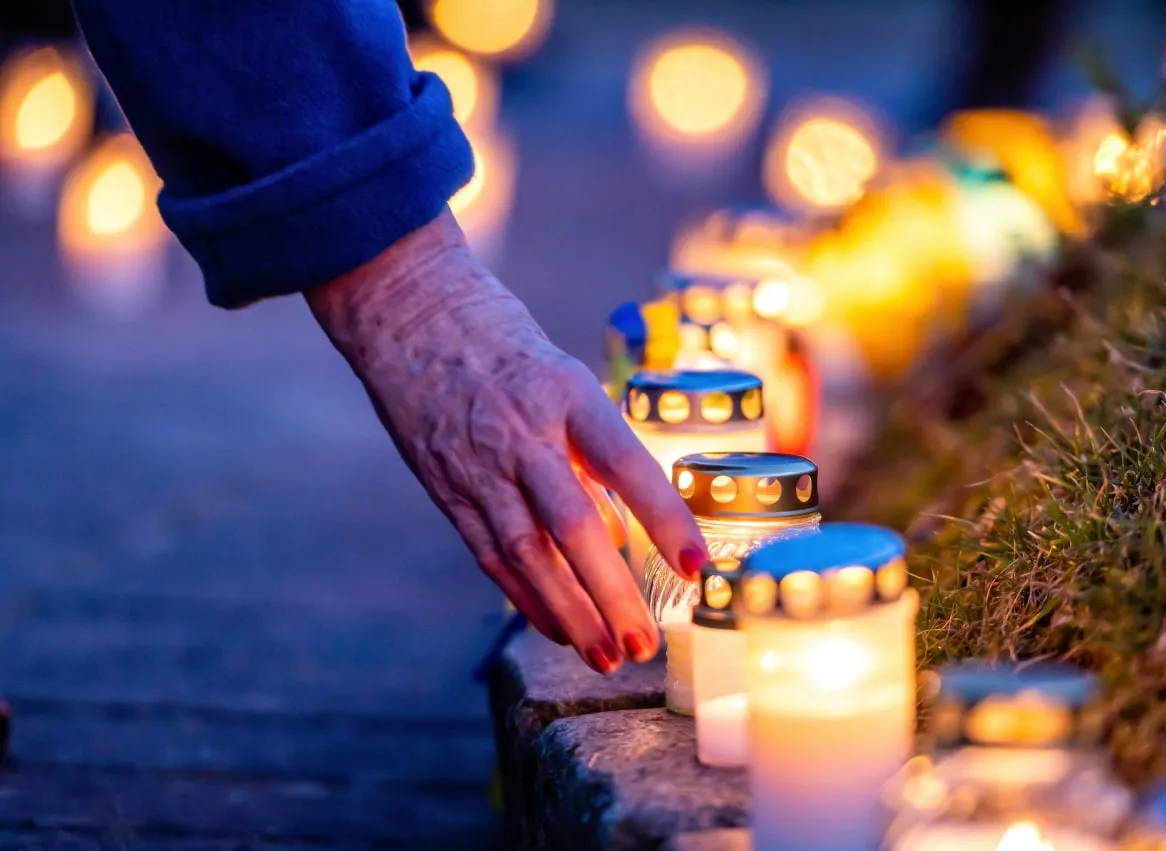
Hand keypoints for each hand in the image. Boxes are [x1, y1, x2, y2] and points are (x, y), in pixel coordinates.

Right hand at [305, 212, 708, 672]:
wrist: (412, 315)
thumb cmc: (507, 347)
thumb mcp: (564, 379)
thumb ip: (591, 449)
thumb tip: (624, 529)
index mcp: (566, 395)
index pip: (626, 464)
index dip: (665, 519)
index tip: (700, 567)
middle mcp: (522, 434)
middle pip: (572, 527)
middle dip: (612, 594)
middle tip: (645, 645)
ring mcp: (477, 466)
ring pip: (527, 554)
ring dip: (571, 613)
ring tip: (607, 657)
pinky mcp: (446, 490)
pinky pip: (490, 555)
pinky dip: (527, 598)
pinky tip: (558, 629)